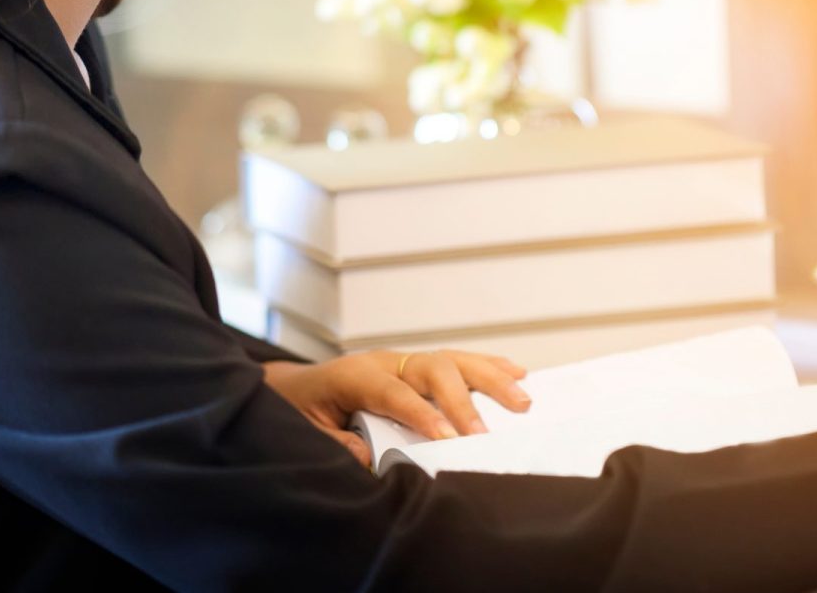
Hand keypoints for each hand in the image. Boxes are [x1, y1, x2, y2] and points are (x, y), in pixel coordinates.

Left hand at [262, 349, 531, 466]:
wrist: (293, 387)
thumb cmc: (299, 410)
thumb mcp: (305, 430)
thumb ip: (335, 444)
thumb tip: (369, 456)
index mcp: (355, 375)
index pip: (395, 393)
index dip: (423, 414)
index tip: (448, 437)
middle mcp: (385, 360)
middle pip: (433, 370)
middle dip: (463, 400)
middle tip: (486, 432)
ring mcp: (404, 360)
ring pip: (453, 361)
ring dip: (491, 378)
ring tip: (523, 398)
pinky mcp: (416, 365)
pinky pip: (458, 361)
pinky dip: (489, 366)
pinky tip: (518, 372)